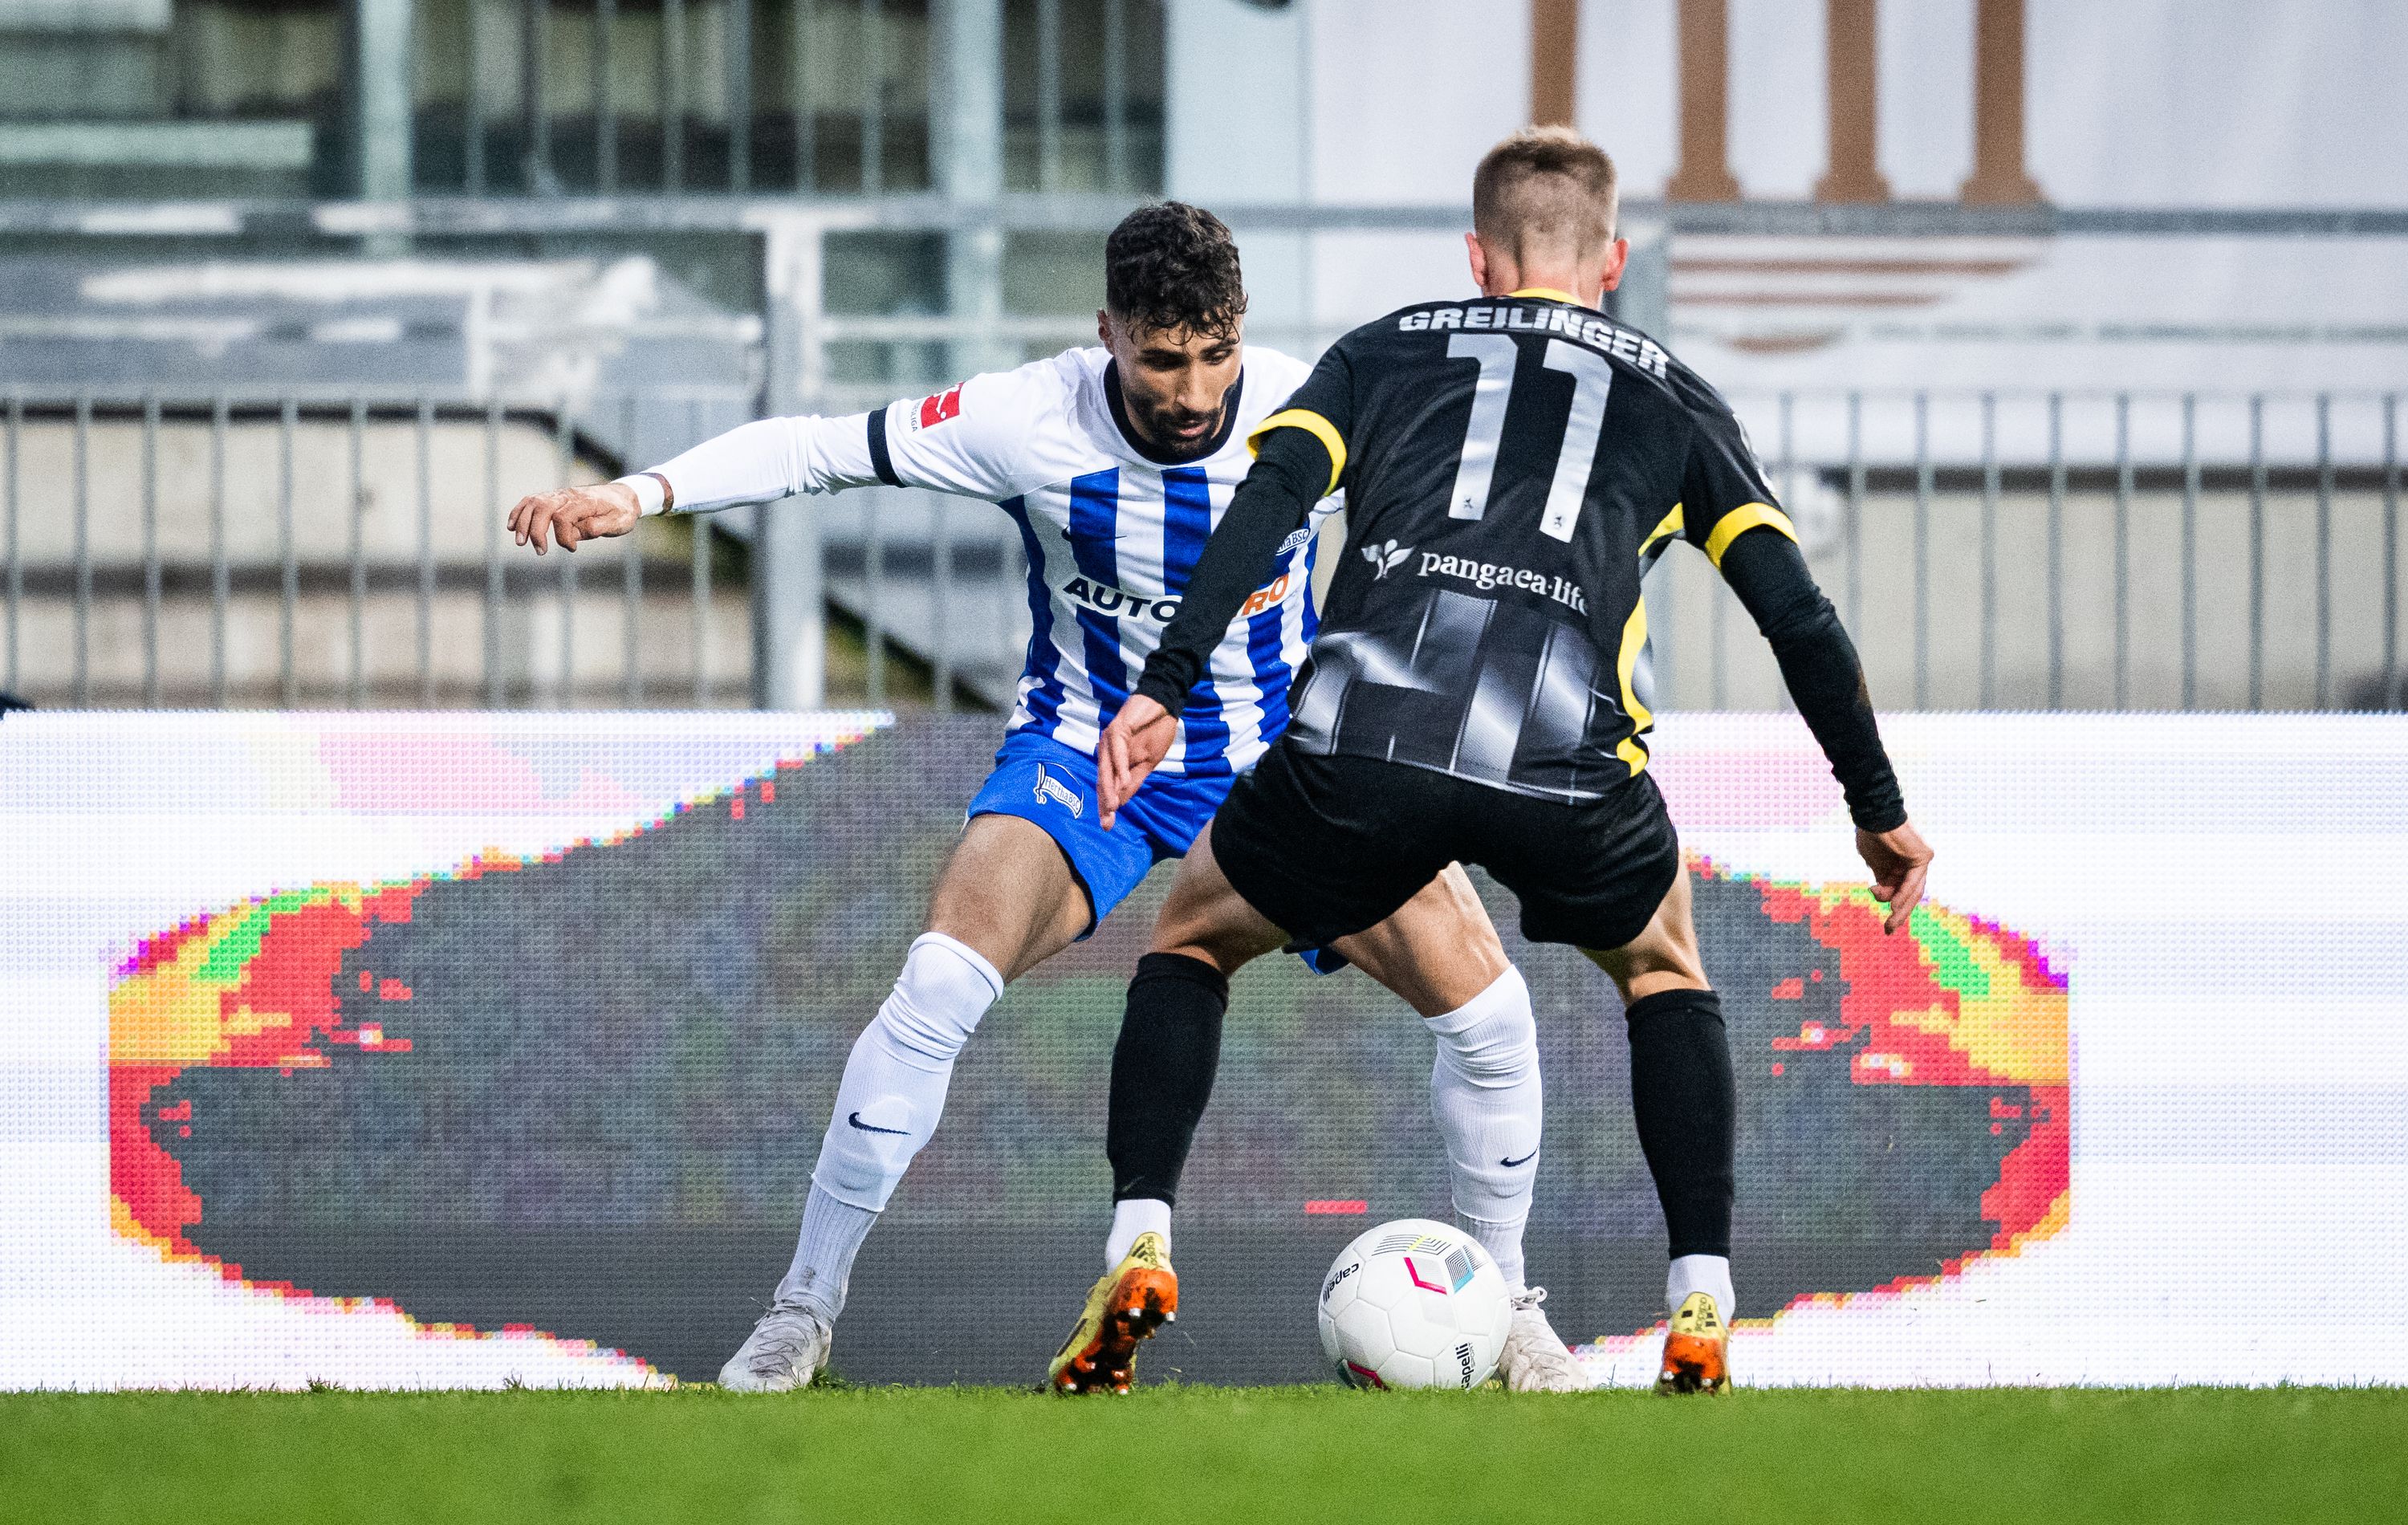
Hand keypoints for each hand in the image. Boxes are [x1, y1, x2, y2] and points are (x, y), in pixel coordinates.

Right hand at [509, 482, 639, 554]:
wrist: (622, 496)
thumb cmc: (621, 512)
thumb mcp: (618, 522)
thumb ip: (598, 527)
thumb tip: (578, 533)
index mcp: (584, 502)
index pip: (563, 517)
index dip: (564, 536)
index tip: (573, 549)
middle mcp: (568, 495)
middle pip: (543, 507)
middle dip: (536, 530)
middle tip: (539, 551)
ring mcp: (559, 494)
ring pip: (533, 503)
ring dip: (523, 522)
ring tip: (519, 542)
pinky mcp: (554, 497)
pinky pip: (531, 501)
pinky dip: (519, 512)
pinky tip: (511, 526)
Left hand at [1096, 694, 1177, 828]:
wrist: (1164, 705)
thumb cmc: (1155, 732)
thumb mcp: (1147, 763)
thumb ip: (1133, 781)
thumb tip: (1120, 802)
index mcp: (1112, 760)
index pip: (1106, 786)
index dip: (1106, 805)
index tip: (1108, 825)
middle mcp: (1106, 750)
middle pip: (1102, 780)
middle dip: (1104, 802)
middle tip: (1106, 822)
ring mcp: (1110, 739)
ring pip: (1107, 768)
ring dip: (1110, 788)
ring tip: (1112, 807)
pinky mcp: (1117, 729)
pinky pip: (1118, 752)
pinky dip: (1120, 767)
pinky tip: (1123, 781)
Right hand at [1857, 820, 1933, 934]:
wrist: (1875, 814)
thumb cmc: (1870, 834)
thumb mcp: (1873, 862)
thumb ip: (1880, 879)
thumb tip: (1880, 895)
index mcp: (1900, 865)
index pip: (1901, 892)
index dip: (1893, 909)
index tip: (1886, 925)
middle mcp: (1913, 864)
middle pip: (1910, 895)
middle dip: (1899, 914)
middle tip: (1889, 930)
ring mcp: (1920, 859)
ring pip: (1913, 891)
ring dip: (1901, 909)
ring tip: (1891, 923)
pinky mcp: (1924, 856)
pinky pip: (1914, 881)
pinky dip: (1904, 895)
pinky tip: (1894, 906)